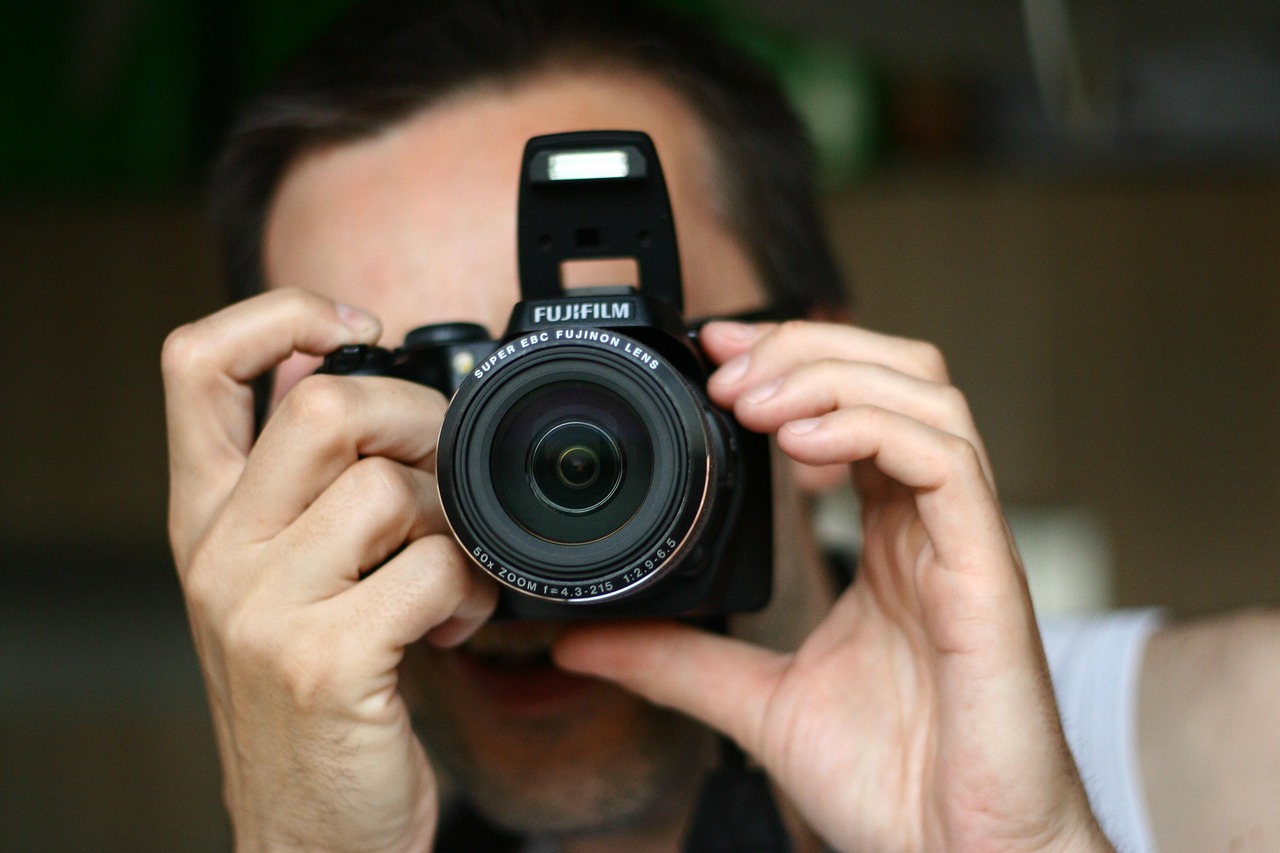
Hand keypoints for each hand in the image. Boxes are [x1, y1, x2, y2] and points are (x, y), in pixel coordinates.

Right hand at [162, 289, 495, 851]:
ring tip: (451, 572)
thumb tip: (362, 377)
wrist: (306, 833)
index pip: (195, 364)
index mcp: (204, 518)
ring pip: (387, 489)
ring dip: (452, 521)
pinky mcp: (324, 661)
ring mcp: (264, 608)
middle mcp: (218, 553)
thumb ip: (307, 489)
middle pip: (319, 403)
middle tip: (444, 465)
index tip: (356, 325)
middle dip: (415, 416)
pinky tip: (453, 623)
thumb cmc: (314, 696)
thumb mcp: (283, 581)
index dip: (278, 313)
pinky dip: (470, 588)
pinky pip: (431, 572)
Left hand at [556, 320, 1111, 851]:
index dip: (792, 364)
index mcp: (889, 540)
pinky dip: (870, 429)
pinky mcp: (987, 571)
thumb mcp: (757, 701)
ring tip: (752, 402)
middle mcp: (929, 525)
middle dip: (807, 348)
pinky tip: (801, 446)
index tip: (714, 354)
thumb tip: (583, 638)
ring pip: (925, 396)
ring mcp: (962, 541)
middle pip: (897, 373)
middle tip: (727, 365)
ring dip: (829, 376)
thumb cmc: (894, 782)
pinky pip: (946, 460)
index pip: (856, 407)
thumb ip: (678, 660)